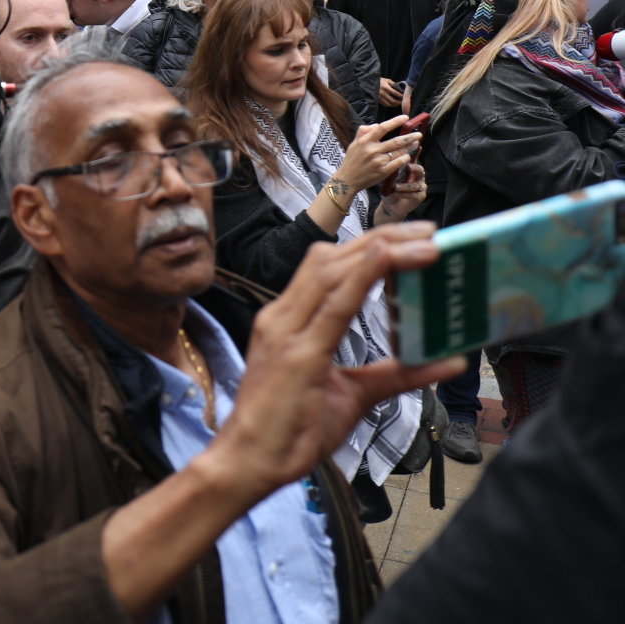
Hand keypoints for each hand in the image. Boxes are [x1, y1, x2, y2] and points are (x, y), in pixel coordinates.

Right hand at [200, 226, 466, 502]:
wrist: (249, 463)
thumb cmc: (290, 431)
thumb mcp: (352, 394)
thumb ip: (396, 373)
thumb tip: (447, 360)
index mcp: (288, 321)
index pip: (327, 265)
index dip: (369, 247)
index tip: (412, 239)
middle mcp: (282, 317)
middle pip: (332, 256)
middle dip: (383, 238)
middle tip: (430, 233)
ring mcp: (286, 331)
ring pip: (333, 269)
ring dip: (382, 250)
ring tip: (427, 245)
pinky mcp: (298, 353)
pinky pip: (333, 303)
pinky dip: (362, 275)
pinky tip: (387, 259)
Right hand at [334, 116, 419, 191]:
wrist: (347, 180)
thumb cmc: (352, 161)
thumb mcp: (354, 144)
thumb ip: (363, 132)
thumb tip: (376, 125)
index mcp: (365, 142)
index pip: (382, 128)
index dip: (395, 122)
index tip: (405, 118)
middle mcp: (372, 150)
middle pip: (395, 141)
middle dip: (410, 137)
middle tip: (419, 134)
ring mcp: (378, 161)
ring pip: (399, 152)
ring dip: (410, 147)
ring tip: (416, 143)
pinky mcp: (383, 171)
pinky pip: (399, 162)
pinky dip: (405, 158)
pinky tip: (408, 155)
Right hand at [377, 78, 404, 111]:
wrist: (368, 83)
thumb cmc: (377, 81)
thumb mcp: (386, 80)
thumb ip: (392, 83)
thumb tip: (398, 86)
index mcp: (386, 88)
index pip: (396, 93)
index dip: (401, 96)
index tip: (405, 96)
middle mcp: (383, 93)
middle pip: (393, 101)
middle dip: (399, 102)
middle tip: (403, 102)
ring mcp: (379, 98)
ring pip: (389, 104)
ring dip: (395, 105)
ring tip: (398, 104)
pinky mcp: (377, 100)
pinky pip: (384, 105)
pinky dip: (389, 105)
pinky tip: (392, 104)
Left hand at [377, 162, 425, 221]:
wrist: (390, 204)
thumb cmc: (390, 189)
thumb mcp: (389, 178)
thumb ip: (393, 171)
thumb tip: (392, 162)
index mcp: (411, 171)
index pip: (415, 162)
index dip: (414, 157)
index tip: (411, 153)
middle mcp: (418, 178)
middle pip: (420, 171)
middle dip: (414, 168)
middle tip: (408, 167)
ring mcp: (420, 187)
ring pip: (415, 185)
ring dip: (404, 186)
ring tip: (395, 187)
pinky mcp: (420, 197)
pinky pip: (413, 194)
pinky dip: (404, 194)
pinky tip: (396, 193)